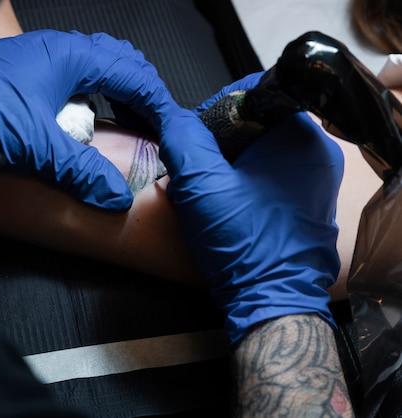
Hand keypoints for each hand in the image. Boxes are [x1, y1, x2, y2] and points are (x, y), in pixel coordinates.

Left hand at [0, 30, 178, 210]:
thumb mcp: (38, 147)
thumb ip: (83, 171)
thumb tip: (118, 196)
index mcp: (70, 55)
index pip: (133, 73)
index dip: (157, 102)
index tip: (171, 131)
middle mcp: (58, 50)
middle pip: (118, 63)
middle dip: (140, 94)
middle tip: (153, 128)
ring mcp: (39, 61)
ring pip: (95, 70)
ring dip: (116, 96)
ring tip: (126, 127)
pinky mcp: (24, 77)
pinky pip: (72, 81)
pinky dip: (91, 100)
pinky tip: (86, 125)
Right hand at [159, 73, 343, 342]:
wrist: (270, 302)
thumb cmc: (243, 245)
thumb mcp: (200, 183)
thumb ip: (182, 136)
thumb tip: (171, 113)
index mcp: (299, 137)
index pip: (252, 93)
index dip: (213, 108)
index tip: (191, 135)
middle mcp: (317, 153)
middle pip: (256, 122)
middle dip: (218, 140)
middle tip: (194, 165)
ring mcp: (314, 181)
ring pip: (260, 150)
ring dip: (227, 162)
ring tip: (205, 188)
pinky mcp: (306, 203)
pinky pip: (269, 175)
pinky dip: (243, 181)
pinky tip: (223, 204)